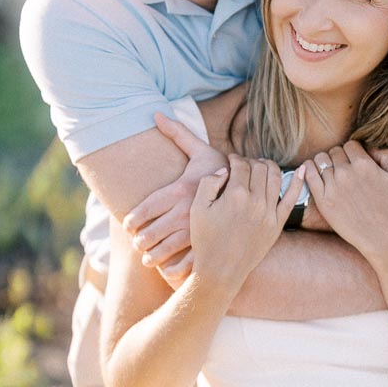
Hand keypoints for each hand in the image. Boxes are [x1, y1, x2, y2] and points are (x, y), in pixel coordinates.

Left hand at [122, 111, 227, 268]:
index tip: (128, 224)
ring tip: (147, 258)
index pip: (147, 207)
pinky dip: (175, 271)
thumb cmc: (224, 168)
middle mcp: (187, 211)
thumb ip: (178, 134)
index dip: (134, 219)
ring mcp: (199, 230)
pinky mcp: (213, 243)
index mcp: (181, 190)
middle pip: (153, 232)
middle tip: (137, 244)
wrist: (259, 187)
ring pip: (166, 249)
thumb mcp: (202, 150)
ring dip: (153, 257)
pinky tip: (168, 272)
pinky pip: (188, 263)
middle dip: (141, 241)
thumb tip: (156, 114)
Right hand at [190, 156, 304, 294]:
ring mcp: (269, 213)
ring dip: (269, 166)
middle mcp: (256, 201)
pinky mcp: (277, 224)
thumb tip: (225, 169)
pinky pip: (292, 198)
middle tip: (243, 165)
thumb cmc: (206, 240)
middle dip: (250, 161)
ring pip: (275, 177)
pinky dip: (298, 182)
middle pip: (259, 167)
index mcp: (235, 195)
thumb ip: (208, 182)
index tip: (231, 160)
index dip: (234, 158)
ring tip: (261, 166)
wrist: (221, 270)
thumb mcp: (197, 208)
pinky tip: (302, 170)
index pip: (240, 165)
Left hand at [303, 142, 387, 269]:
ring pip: (320, 160)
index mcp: (365, 165)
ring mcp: (333, 187)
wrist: (383, 237)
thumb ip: (387, 155)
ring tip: (331, 173)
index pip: (350, 145)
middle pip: (334, 152)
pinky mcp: (323, 200)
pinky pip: (308, 174)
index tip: (354, 162)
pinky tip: (313, 172)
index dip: (353, 152)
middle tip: (344, 170)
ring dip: (325, 163)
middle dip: (339, 158)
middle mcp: (347, 173)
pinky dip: (308, 169)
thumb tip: (370, 148)